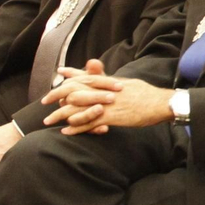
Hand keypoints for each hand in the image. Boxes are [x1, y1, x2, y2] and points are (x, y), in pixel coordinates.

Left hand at [41, 69, 168, 133]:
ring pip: (77, 108)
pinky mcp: (111, 116)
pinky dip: (76, 127)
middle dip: (56, 96)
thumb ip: (115, 82)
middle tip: (44, 101)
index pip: (85, 75)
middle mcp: (104, 91)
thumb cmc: (148, 95)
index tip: (59, 73)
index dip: (71, 75)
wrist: (161, 104)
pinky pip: (88, 123)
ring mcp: (106, 104)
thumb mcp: (129, 83)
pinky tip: (66, 131)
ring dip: (60, 114)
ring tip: (48, 120)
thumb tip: (110, 80)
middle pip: (74, 91)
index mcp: (109, 82)